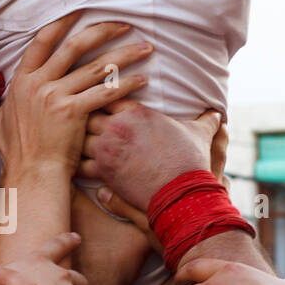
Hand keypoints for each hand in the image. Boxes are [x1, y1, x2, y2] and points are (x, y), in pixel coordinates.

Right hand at [0, 14, 149, 174]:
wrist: (30, 174)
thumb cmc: (17, 153)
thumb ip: (2, 105)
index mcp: (21, 80)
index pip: (43, 40)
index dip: (63, 22)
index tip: (81, 10)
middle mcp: (38, 83)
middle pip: (75, 46)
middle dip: (104, 30)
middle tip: (125, 25)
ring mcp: (55, 96)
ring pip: (96, 67)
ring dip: (124, 55)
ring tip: (145, 49)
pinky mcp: (73, 112)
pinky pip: (105, 92)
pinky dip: (126, 85)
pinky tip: (142, 80)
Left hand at [81, 104, 221, 210]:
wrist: (184, 192)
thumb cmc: (191, 163)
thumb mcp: (200, 135)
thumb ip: (205, 121)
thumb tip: (218, 114)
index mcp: (136, 112)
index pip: (106, 92)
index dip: (98, 95)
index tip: (91, 96)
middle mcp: (118, 127)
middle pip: (85, 111)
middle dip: (80, 114)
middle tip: (70, 116)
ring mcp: (108, 148)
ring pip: (77, 136)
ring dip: (73, 138)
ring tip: (66, 140)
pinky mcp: (103, 171)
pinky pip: (78, 163)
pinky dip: (72, 163)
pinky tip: (68, 164)